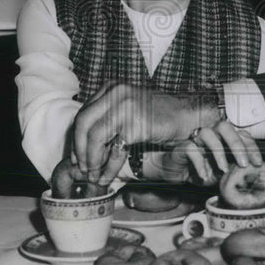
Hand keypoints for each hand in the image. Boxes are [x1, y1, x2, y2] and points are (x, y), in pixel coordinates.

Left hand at [72, 83, 211, 182]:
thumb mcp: (129, 111)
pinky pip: (115, 150)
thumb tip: (85, 147)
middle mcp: (116, 93)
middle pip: (83, 123)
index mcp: (112, 88)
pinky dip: (109, 167)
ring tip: (94, 176)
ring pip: (94, 137)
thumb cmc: (161, 117)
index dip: (77, 139)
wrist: (188, 116)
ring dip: (92, 161)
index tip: (76, 158)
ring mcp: (125, 107)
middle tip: (83, 169)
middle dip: (80, 150)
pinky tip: (109, 177)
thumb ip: (108, 121)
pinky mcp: (135, 124)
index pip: (84, 114)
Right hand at [145, 121, 263, 184]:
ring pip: (208, 134)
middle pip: (225, 127)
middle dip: (237, 145)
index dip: (251, 147)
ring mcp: (196, 139)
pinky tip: (204, 176)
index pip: (240, 134)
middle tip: (244, 163)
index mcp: (224, 139)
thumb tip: (252, 177)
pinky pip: (191, 149)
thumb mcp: (223, 174)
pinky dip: (199, 163)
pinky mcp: (182, 147)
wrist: (178, 174)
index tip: (258, 163)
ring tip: (223, 170)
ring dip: (219, 152)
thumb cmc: (203, 170)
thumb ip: (235, 172)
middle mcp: (211, 135)